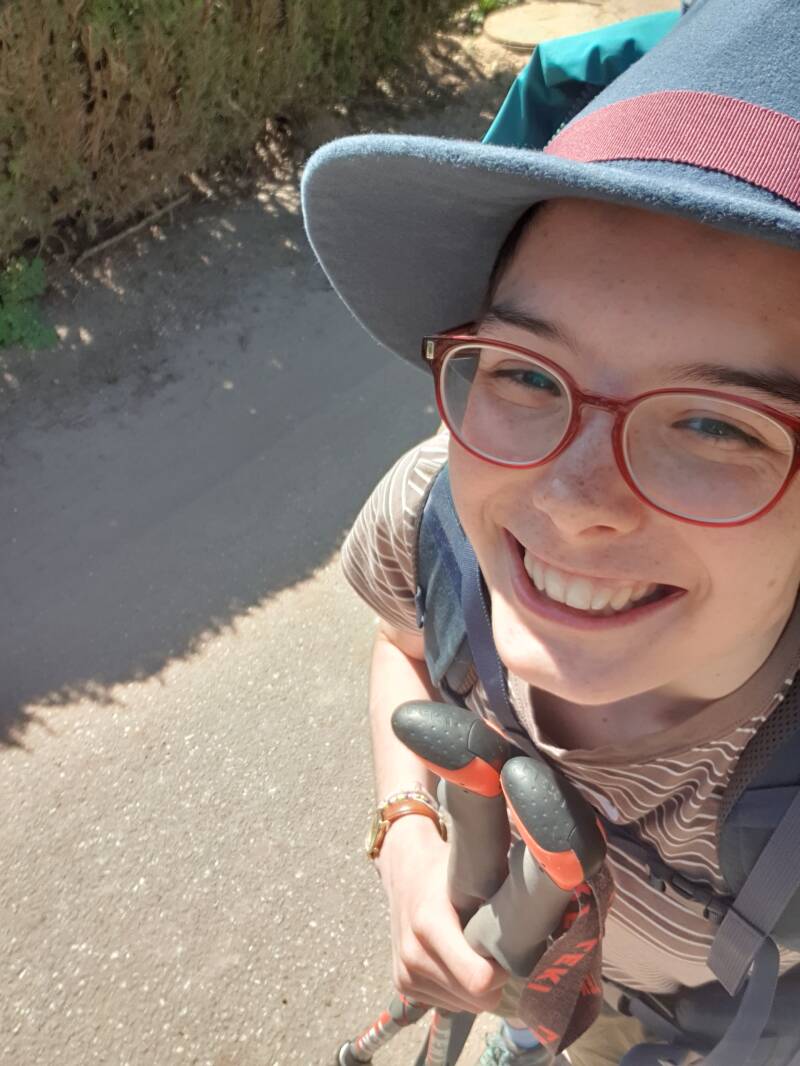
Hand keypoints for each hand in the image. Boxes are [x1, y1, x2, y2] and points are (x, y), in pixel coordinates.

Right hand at [377, 816, 506, 1014]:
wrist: (403, 870)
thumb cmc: (445, 869)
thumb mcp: (473, 876)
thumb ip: (502, 900)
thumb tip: (541, 917)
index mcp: (430, 924)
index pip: (478, 980)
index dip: (503, 972)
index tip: (508, 950)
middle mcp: (413, 954)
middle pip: (475, 1000)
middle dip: (494, 983)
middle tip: (495, 951)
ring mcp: (404, 973)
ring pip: (463, 1006)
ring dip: (476, 988)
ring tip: (473, 952)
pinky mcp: (401, 983)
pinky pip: (448, 1005)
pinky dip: (459, 989)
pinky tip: (456, 960)